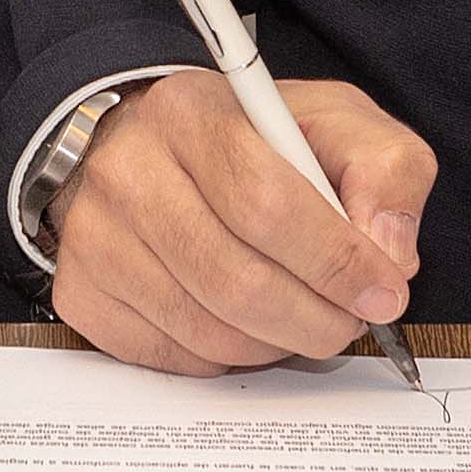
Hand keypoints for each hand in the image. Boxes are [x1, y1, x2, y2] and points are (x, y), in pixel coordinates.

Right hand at [46, 70, 434, 375]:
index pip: (265, 202)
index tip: (383, 291)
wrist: (143, 144)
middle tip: (349, 321)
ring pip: (205, 329)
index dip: (334, 260)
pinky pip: (170, 357)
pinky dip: (225, 357)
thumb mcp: (333, 122)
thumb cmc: (248, 139)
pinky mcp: (81, 292)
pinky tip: (244, 323)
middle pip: (234, 280)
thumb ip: (385, 171)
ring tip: (302, 318)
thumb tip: (389, 253)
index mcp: (190, 114)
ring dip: (276, 343)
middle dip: (315, 319)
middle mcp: (126, 173)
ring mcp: (94, 237)